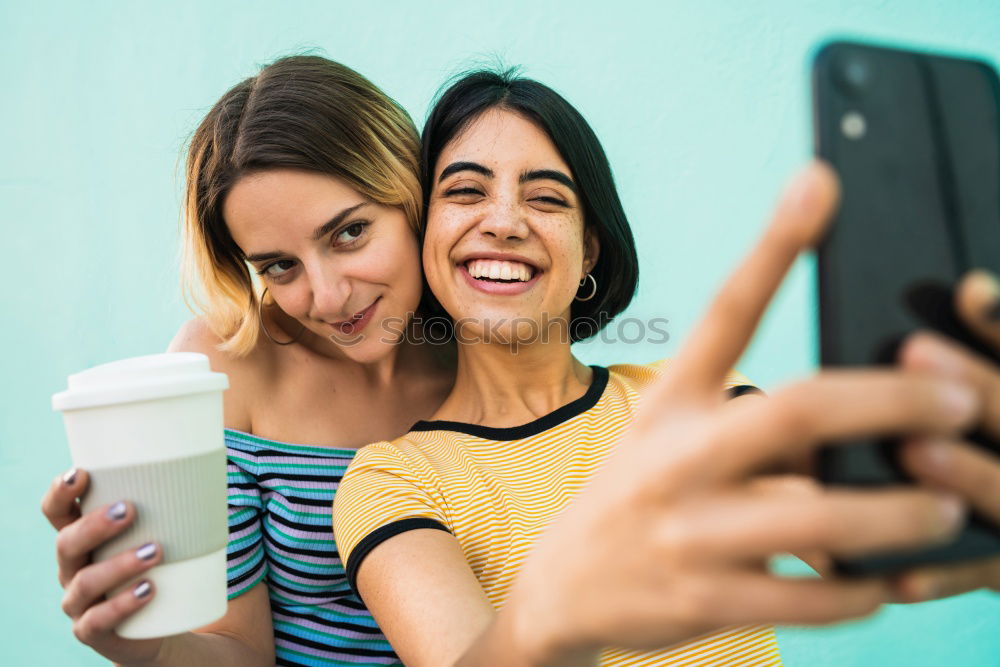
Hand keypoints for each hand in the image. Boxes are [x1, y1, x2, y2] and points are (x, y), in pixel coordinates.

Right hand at [41, 468, 165, 664]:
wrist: (161, 623)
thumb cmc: (160, 564)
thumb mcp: (161, 532)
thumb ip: (175, 499)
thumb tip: (214, 454)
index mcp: (81, 538)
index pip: (56, 512)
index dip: (60, 493)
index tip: (81, 473)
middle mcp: (73, 568)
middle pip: (67, 543)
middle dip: (94, 525)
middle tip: (129, 510)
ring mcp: (80, 602)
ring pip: (86, 582)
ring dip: (119, 564)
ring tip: (155, 551)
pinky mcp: (95, 632)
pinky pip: (99, 621)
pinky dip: (123, 605)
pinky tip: (149, 590)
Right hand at [507, 162, 979, 658]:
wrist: (562, 588)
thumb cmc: (637, 495)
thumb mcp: (667, 439)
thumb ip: (752, 422)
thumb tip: (863, 422)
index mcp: (670, 402)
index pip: (724, 311)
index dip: (774, 245)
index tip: (821, 180)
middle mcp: (676, 456)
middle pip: (799, 409)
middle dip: (894, 401)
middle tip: (961, 400)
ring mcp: (688, 531)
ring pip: (820, 518)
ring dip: (901, 513)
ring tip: (947, 509)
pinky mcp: (703, 600)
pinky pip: (808, 599)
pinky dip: (861, 591)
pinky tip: (884, 581)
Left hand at [891, 271, 999, 600]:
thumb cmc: (989, 447)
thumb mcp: (990, 409)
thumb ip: (990, 367)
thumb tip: (965, 292)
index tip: (968, 289)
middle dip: (983, 388)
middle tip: (918, 350)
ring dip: (972, 475)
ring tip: (915, 448)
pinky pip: (988, 574)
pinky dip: (949, 572)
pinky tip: (902, 569)